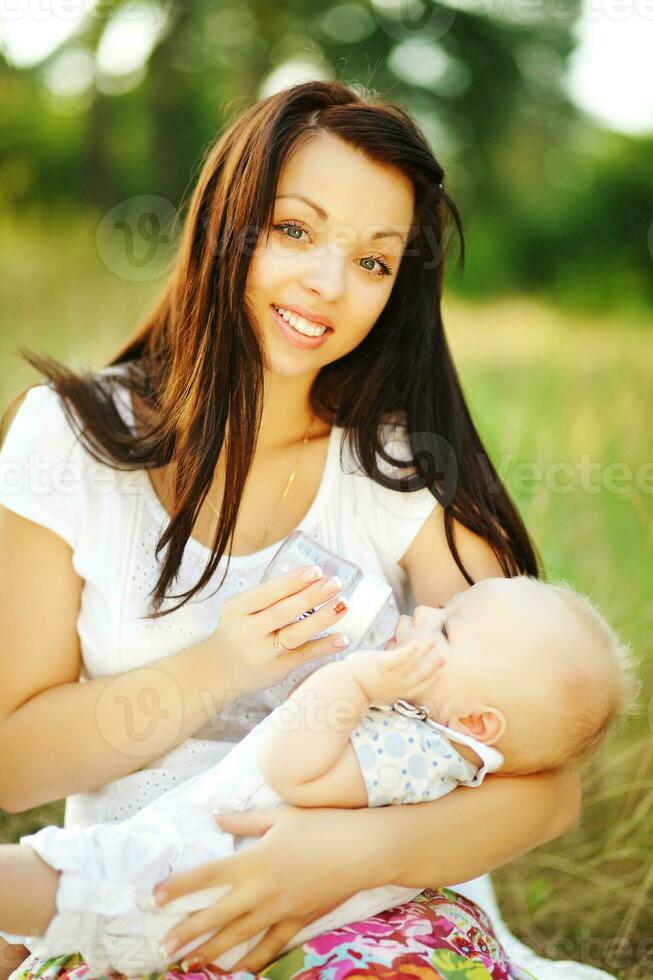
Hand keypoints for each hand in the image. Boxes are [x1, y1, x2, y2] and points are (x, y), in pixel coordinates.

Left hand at [152, 805, 382, 973]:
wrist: (363, 850)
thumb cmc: (322, 825)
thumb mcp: (280, 815)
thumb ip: (243, 818)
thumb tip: (214, 814)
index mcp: (254, 860)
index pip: (206, 876)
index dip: (178, 887)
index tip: (154, 897)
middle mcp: (262, 890)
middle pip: (215, 915)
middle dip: (186, 933)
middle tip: (161, 947)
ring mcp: (280, 911)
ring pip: (238, 938)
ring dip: (211, 952)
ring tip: (188, 965)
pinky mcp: (298, 922)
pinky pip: (270, 947)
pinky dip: (251, 962)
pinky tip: (235, 972)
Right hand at [210, 564, 349, 696]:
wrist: (218, 672)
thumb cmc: (238, 631)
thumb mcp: (240, 610)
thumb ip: (267, 597)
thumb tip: (312, 577)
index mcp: (236, 609)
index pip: (266, 592)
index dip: (292, 582)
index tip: (316, 570)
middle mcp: (247, 632)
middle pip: (283, 612)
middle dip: (311, 596)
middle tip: (334, 583)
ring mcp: (262, 653)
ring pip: (295, 634)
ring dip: (322, 619)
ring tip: (343, 604)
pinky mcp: (277, 670)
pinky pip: (304, 656)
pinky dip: (324, 647)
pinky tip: (343, 638)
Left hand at [347, 639, 443, 703]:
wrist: (345, 688)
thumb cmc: (354, 688)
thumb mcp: (374, 688)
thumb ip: (384, 680)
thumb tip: (385, 668)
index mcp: (394, 693)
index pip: (417, 689)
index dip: (429, 683)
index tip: (439, 676)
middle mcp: (397, 686)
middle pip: (419, 677)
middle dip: (432, 668)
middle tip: (444, 660)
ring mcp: (392, 676)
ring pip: (413, 664)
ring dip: (425, 653)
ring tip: (433, 642)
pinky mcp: (384, 664)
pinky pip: (401, 657)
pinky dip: (410, 651)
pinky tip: (417, 643)